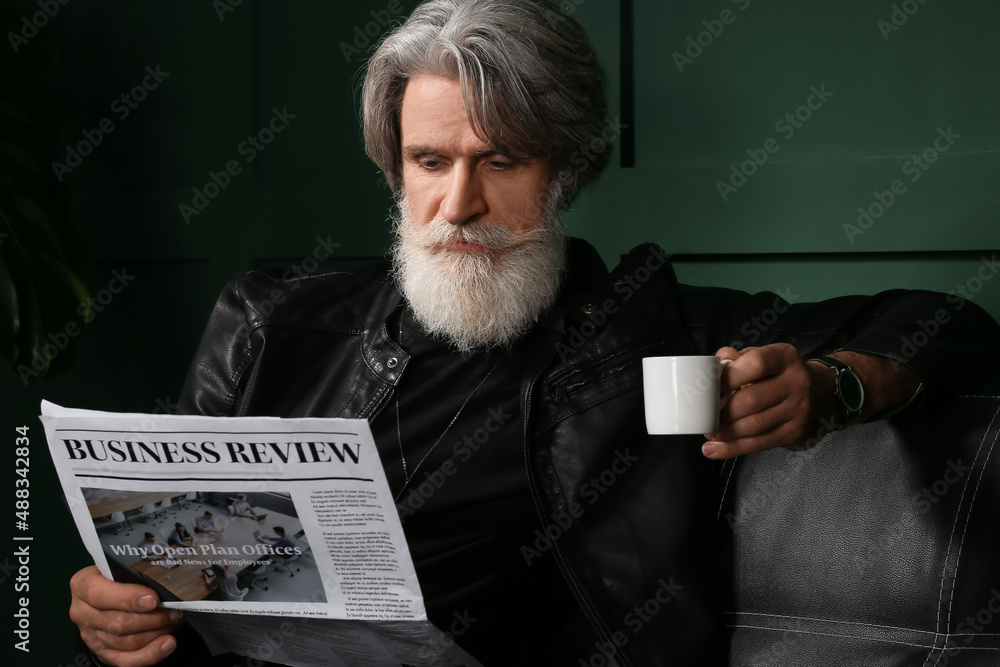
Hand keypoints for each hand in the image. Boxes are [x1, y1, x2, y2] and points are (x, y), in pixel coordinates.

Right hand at [69, 566, 182, 666]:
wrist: (111, 590)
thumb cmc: (119, 576)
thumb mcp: (121, 566)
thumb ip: (136, 572)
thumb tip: (164, 579)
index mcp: (83, 585)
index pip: (100, 595)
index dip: (129, 599)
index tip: (153, 600)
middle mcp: (82, 612)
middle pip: (117, 622)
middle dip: (152, 618)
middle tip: (174, 611)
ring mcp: (91, 635)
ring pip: (125, 642)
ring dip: (155, 633)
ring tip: (173, 622)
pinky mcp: (102, 653)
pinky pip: (126, 660)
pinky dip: (150, 654)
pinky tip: (166, 644)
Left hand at [701, 344, 836, 458]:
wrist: (823, 393)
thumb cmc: (782, 373)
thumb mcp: (766, 357)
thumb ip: (739, 359)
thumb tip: (716, 361)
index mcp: (785, 358)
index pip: (755, 364)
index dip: (729, 376)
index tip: (711, 387)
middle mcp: (796, 383)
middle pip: (751, 400)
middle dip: (722, 411)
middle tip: (705, 415)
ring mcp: (798, 410)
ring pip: (754, 425)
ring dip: (725, 431)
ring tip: (709, 431)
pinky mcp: (794, 433)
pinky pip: (759, 444)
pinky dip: (732, 448)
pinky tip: (714, 449)